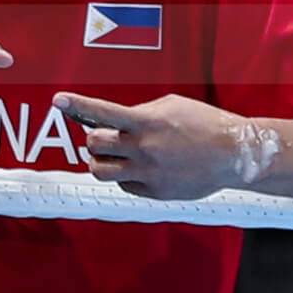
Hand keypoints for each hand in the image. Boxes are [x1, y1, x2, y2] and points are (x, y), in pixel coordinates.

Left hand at [55, 91, 283, 199]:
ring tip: (114, 155)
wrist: (234, 154)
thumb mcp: (170, 107)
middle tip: (104, 138)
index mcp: (146, 122)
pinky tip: (142, 168)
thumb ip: (139, 113)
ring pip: (100, 170)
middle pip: (94, 145)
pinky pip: (123, 184)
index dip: (77, 105)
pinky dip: (125, 175)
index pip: (102, 112)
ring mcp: (147, 172)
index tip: (57, 100)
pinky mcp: (153, 192)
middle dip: (94, 140)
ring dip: (101, 160)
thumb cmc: (203, 124)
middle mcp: (143, 148)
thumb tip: (114, 121)